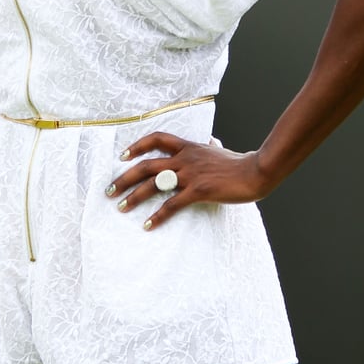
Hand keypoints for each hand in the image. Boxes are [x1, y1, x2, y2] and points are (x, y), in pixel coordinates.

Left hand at [105, 132, 268, 231]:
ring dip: (134, 196)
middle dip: (124, 178)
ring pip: (153, 184)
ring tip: (120, 207)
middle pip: (146, 165)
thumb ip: (209, 147)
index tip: (123, 156)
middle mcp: (184, 158)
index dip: (137, 146)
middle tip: (109, 189)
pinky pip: (172, 205)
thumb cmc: (238, 163)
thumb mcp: (219, 150)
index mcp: (188, 147)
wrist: (254, 171)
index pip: (157, 139)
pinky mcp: (198, 191)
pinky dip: (157, 215)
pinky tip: (147, 224)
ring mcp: (190, 174)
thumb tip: (210, 141)